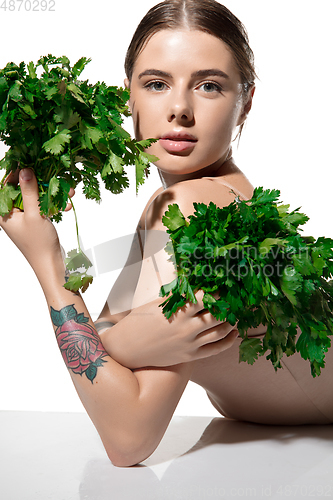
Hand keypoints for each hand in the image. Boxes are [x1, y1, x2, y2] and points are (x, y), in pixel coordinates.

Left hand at [0, 168, 63, 274]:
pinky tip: (67, 204)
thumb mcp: (34, 215)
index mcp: (4, 212)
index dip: (18, 173)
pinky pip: (44, 206)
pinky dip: (55, 204)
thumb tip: (25, 170)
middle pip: (24, 189)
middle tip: (55, 175)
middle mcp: (12, 213)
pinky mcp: (36, 220)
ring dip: (53, 193)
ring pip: (37, 196)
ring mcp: (25, 216)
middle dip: (42, 182)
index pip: (7, 186)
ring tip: (69, 191)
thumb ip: (29, 192)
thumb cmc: (39, 244)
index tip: (32, 162)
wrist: (51, 264)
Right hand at [99, 291, 238, 368]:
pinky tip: (234, 333)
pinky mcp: (189, 357)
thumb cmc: (139, 321)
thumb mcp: (157, 303)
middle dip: (228, 306)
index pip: (206, 298)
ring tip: (234, 314)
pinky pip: (215, 349)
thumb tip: (195, 285)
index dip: (217, 291)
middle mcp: (186, 327)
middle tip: (233, 299)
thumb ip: (178, 296)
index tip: (223, 286)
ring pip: (220, 331)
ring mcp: (189, 343)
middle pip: (218, 314)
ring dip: (231, 321)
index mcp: (178, 310)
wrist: (127, 348)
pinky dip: (228, 341)